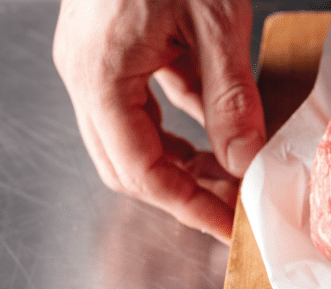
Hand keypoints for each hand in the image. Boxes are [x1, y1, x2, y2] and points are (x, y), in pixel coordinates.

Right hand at [53, 0, 264, 242]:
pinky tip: (220, 125)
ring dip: (181, 158)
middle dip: (184, 191)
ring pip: (133, 133)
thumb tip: (244, 160)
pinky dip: (181, 119)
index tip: (228, 226)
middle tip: (234, 206)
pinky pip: (142, 97)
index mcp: (101, 76)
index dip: (190, 206)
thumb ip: (230, 96)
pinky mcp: (113, 41)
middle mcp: (86, 71)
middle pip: (128, 162)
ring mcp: (94, 56)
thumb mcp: (216, 19)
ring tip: (232, 172)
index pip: (141, 171)